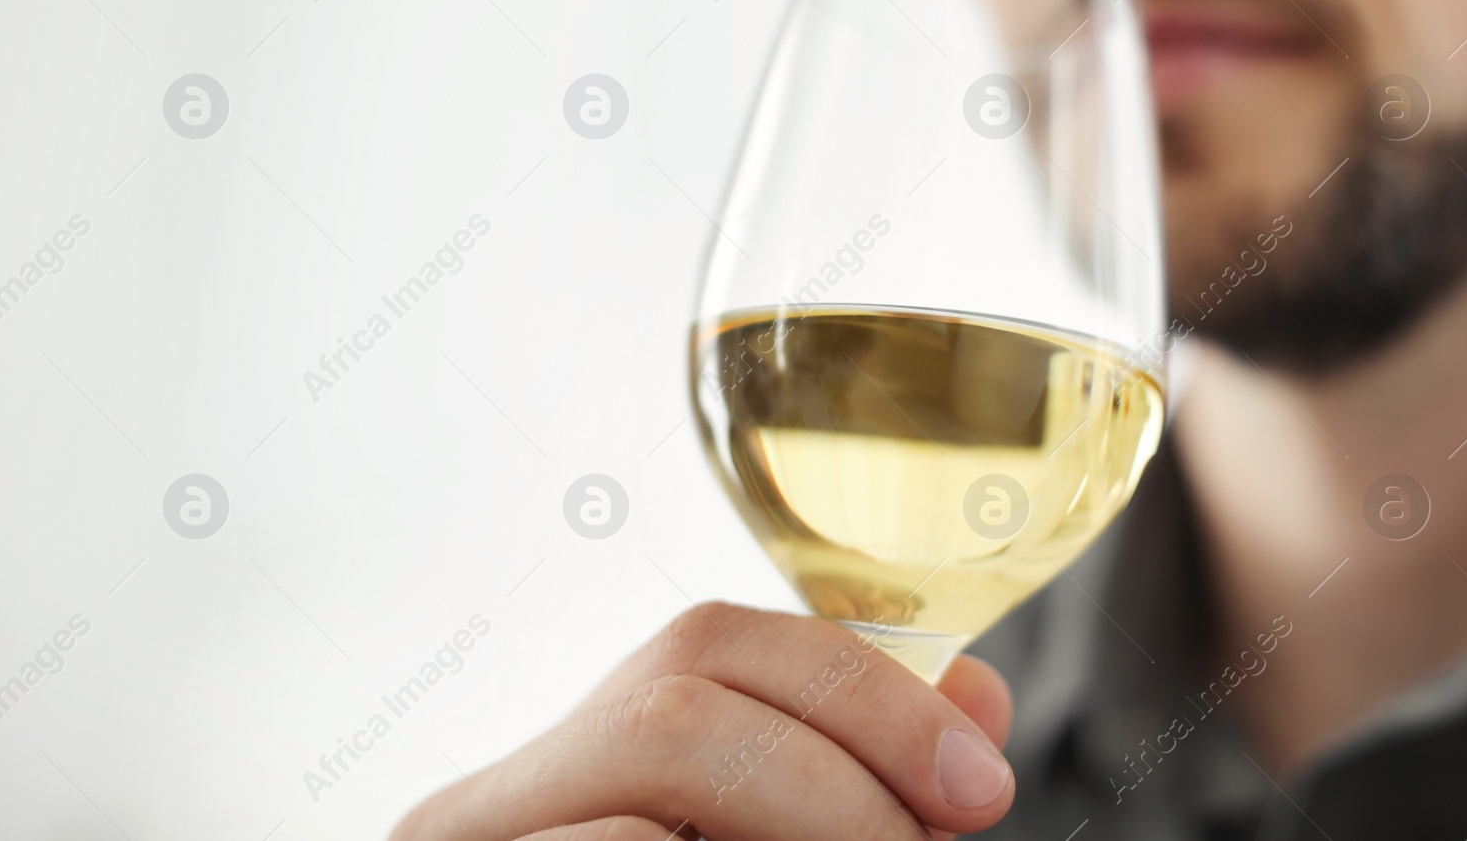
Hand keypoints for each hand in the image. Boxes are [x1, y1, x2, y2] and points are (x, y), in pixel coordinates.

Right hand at [390, 603, 1014, 839]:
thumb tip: (976, 705)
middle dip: (841, 767)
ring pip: (654, 757)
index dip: (859, 690)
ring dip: (804, 822)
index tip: (978, 780)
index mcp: (569, 767)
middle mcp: (488, 804)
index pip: (705, 644)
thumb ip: (859, 779)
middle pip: (676, 698)